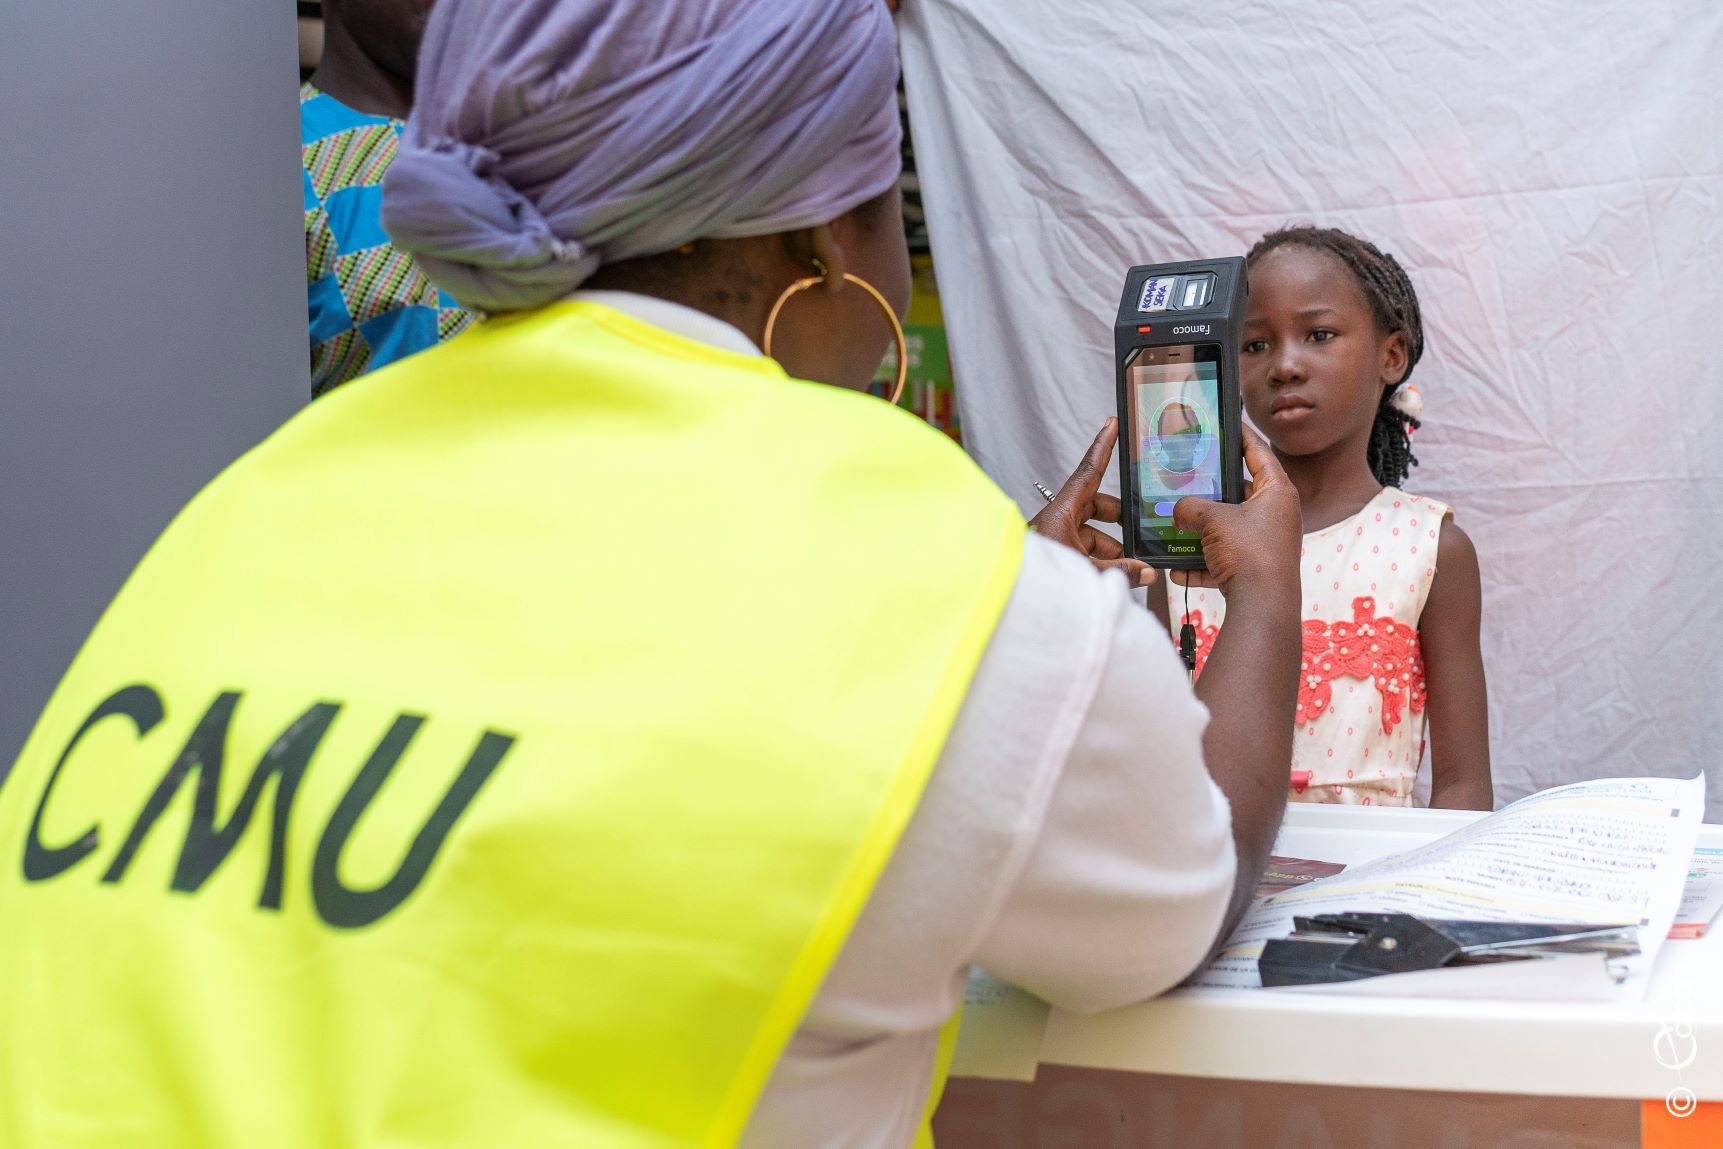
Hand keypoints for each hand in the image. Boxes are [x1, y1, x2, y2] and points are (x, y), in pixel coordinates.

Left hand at [1028, 418, 1155, 588]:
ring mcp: (1056, 538)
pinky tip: (1115, 577)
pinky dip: (1101, 562)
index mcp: (1061, 512)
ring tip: (1132, 568)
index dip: (1102, 446)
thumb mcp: (1086, 572)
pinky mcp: (1055, 556)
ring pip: (1092, 535)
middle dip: (1120, 521)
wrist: (1008, 599)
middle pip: (1097, 507)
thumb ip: (1120, 571)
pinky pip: (1084, 552)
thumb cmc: (1036, 577)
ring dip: (1112, 551)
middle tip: (1142, 529)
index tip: (1111, 424)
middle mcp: (1058, 520)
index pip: (1088, 472)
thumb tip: (1146, 572)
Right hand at [1170, 424, 1301, 595]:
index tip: (1225, 424)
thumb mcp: (1214, 519)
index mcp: (1276, 492)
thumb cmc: (1250, 553)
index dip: (1240, 436)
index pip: (1258, 453)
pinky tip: (1177, 569)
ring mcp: (1266, 543)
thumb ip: (1191, 507)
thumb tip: (1178, 510)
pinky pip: (1222, 561)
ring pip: (1227, 529)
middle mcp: (1276, 516)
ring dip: (1200, 531)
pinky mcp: (1254, 569)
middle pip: (1238, 494)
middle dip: (1209, 491)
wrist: (1263, 607)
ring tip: (1175, 524)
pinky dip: (1201, 565)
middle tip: (1186, 478)